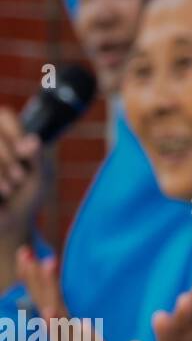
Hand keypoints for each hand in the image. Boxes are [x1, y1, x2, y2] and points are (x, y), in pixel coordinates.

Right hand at [0, 106, 44, 294]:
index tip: (26, 150)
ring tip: (10, 188)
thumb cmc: (26, 198)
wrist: (11, 225)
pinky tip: (3, 193)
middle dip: (8, 156)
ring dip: (1, 168)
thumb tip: (31, 141)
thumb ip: (35, 157)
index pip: (3, 115)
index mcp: (8, 140)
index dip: (14, 129)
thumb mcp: (38, 176)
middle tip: (19, 178)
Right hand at [16, 248, 161, 340]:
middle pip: (50, 308)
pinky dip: (58, 332)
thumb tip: (78, 324)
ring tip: (41, 268)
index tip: (36, 254)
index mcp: (73, 340)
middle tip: (26, 253)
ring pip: (56, 323)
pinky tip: (52, 315)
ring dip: (49, 295)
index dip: (44, 282)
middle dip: (38, 281)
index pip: (55, 304)